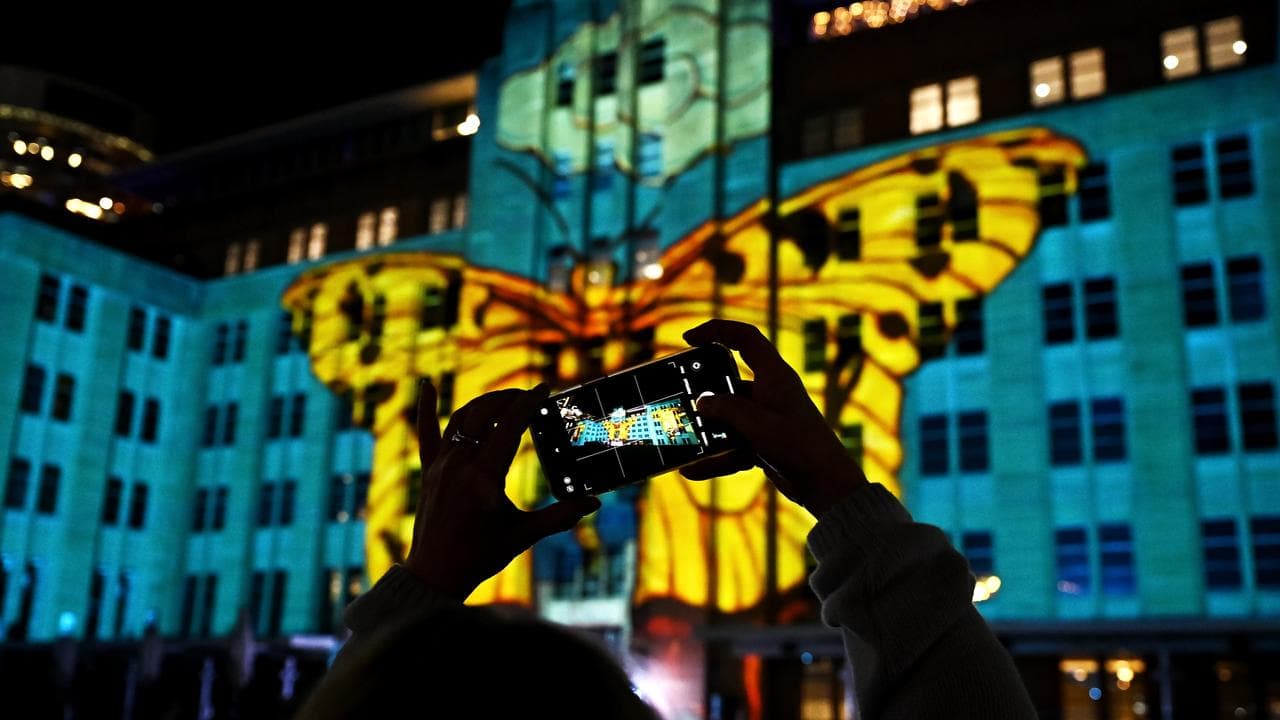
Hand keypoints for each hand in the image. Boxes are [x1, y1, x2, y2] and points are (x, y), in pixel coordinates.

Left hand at [404, 381, 599, 599]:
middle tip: (530, 395)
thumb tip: (593, 502)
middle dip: (510, 399)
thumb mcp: (524, 535)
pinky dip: (426, 407)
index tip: (544, 388)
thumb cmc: (481, 556)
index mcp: (484, 476)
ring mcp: (441, 465)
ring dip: (486, 402)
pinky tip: (428, 385)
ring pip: (463, 419)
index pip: (510, 426)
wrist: (435, 574)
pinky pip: (426, 432)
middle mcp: (459, 464)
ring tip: (506, 398)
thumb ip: (559, 516)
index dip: (529, 403)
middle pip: (487, 415)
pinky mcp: (429, 470)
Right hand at [680, 319, 866, 518]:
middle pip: (730, 380)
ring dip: (707, 429)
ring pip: (728, 416)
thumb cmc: (800, 447)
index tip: (689, 338)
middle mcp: (771, 392)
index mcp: (774, 375)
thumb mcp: (757, 425)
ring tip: (683, 439)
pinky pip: (733, 444)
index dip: (717, 330)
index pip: (745, 338)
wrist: (826, 485)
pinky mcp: (765, 441)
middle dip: (704, 389)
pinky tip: (692, 469)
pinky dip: (715, 456)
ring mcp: (768, 418)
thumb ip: (726, 410)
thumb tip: (701, 403)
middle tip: (679, 396)